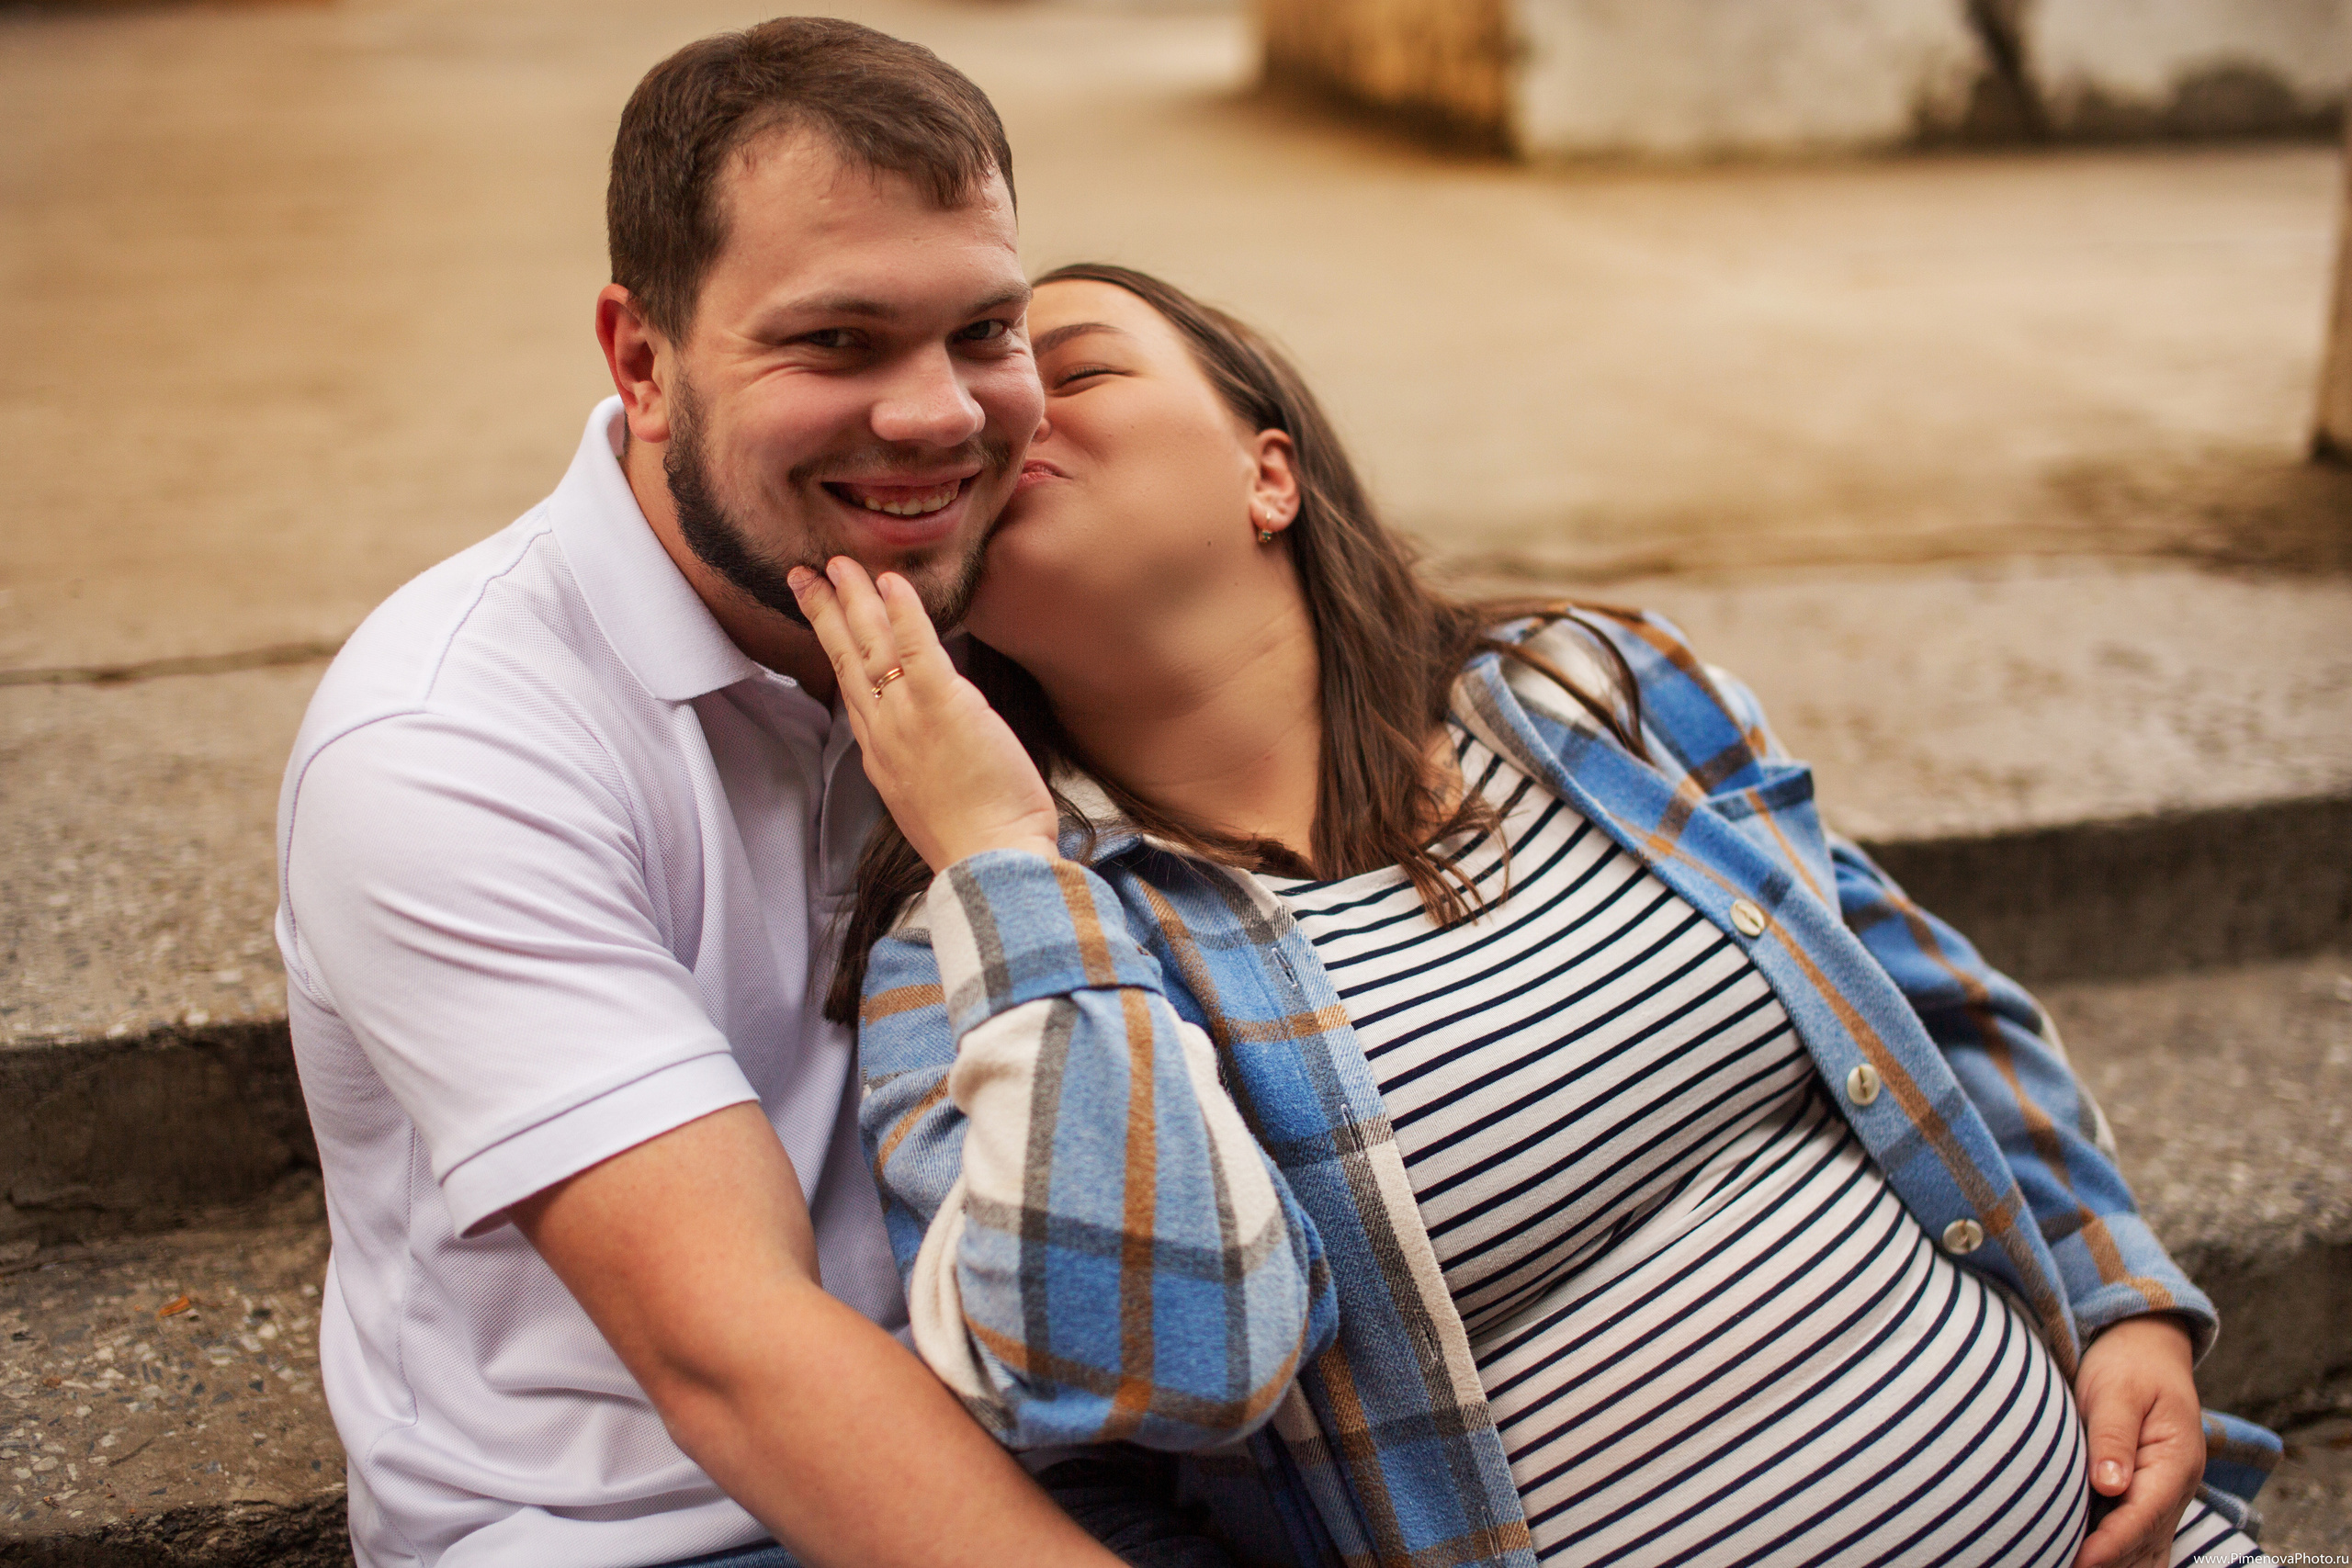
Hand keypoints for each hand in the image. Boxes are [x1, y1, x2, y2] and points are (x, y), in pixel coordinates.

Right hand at [788, 557, 1059, 871]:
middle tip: (806, 574)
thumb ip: (917, 761)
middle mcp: (883, 730)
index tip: (821, 620)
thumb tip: (927, 741)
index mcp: (879, 752)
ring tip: (841, 564)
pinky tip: (891, 582)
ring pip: (871, 645)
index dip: (833, 647)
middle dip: (825, 611)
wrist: (989, 860)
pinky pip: (914, 646)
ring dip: (854, 598)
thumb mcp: (926, 799)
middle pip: (845, 657)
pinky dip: (902, 611)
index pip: (849, 686)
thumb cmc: (974, 839)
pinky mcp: (941, 705)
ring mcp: (907, 716)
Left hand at [2073, 1315, 2202, 1567]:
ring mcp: (2167, 1493)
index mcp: (2175, 1461)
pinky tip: (2091, 1558)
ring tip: (2073, 1564)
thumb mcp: (2116, 1391)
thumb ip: (2113, 1436)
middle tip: (2066, 1565)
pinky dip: (2121, 1553)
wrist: (2145, 1347)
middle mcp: (2177, 1485)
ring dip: (2119, 1562)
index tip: (2079, 1561)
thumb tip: (2110, 1485)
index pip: (2142, 1516)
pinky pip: (2141, 1536)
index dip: (2110, 1544)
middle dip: (2113, 1562)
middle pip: (2147, 1541)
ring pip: (2148, 1547)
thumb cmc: (2126, 1364)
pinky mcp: (2150, 1493)